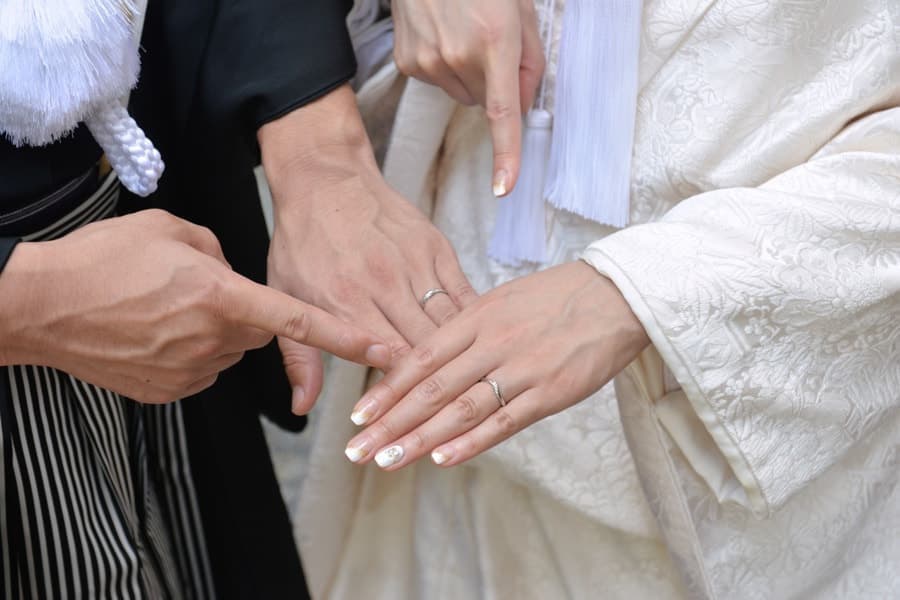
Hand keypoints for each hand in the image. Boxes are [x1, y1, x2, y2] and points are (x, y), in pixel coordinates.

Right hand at [0, 209, 389, 403]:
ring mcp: (191, 371)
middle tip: (196, 289)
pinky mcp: (170, 392)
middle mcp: (214, 340)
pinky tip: (153, 333)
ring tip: (163, 308)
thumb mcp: (171, 230)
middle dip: (244, 312)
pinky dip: (191, 352)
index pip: (299, 321)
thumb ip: (217, 249)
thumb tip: (229, 270)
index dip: (347, 338)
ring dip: (214, 332)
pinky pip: (201, 369)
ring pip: (229, 351)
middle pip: (258, 331)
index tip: (385, 354)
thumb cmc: (102, 259)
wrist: (40, 306)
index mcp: (222, 297)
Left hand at [259, 85, 475, 413]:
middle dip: (440, 384)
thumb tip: (302, 408)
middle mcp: (383, 285)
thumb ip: (299, 357)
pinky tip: (486, 343)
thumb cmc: (302, 241)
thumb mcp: (285, 298)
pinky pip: (462, 291)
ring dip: (464, 357)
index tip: (418, 421)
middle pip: (424, 346)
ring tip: (477, 387)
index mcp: (346, 302)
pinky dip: (474, 320)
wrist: (325, 177)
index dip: (407, 395)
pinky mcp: (434, 247)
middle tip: (453, 413)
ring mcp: (413, 264)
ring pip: (450, 322)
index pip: (387, 359)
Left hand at [342, 261, 649, 468]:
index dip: (387, 390)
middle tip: (356, 450)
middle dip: (389, 423)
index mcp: (476, 317)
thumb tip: (430, 360)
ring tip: (387, 461)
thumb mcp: (503, 301)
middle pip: (431, 389)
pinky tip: (443, 459)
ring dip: (420, 439)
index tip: (357, 415)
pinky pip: (504, 421)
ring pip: (460, 409)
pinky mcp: (550, 392)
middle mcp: (492, 343)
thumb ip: (466, 330)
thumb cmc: (556, 297)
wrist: (616, 294)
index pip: (420, 359)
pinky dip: (472, 442)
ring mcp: (521, 369)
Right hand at [392, 0, 544, 196]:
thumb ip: (529, 61)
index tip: (505, 185)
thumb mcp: (519, 10)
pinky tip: (441, 36)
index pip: (502, 111)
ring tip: (460, 34)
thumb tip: (522, 106)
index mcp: (494, 41)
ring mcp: (428, 62)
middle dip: (493, 82)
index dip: (507, 153)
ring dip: (468, 74)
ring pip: (461, 95)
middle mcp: (458, 56)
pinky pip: (437, 83)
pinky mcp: (407, 63)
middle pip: (485, 101)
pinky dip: (444, 68)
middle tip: (488, 43)